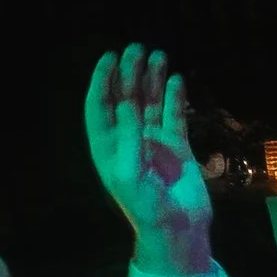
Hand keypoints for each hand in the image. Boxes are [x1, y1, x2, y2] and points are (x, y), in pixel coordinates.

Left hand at [84, 44, 210, 275]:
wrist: (177, 228)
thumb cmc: (146, 206)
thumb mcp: (128, 174)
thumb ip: (127, 139)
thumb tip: (127, 105)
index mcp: (107, 146)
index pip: (99, 106)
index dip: (101, 80)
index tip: (109, 56)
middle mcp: (128, 139)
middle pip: (125, 98)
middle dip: (129, 73)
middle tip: (137, 48)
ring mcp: (153, 142)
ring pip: (150, 103)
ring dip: (152, 80)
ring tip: (159, 55)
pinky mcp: (177, 147)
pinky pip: (174, 116)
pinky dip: (175, 98)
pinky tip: (176, 80)